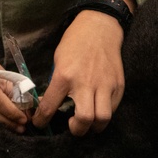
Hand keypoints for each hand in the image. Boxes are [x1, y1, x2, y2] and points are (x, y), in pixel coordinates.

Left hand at [32, 9, 124, 135]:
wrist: (100, 28)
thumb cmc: (75, 42)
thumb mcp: (58, 60)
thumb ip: (57, 82)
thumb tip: (51, 101)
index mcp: (64, 76)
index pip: (50, 106)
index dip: (42, 120)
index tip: (40, 123)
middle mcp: (85, 83)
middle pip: (84, 119)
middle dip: (76, 130)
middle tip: (72, 125)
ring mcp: (104, 85)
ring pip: (103, 119)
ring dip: (94, 126)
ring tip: (87, 122)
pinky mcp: (118, 86)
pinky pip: (113, 109)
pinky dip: (105, 114)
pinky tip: (98, 109)